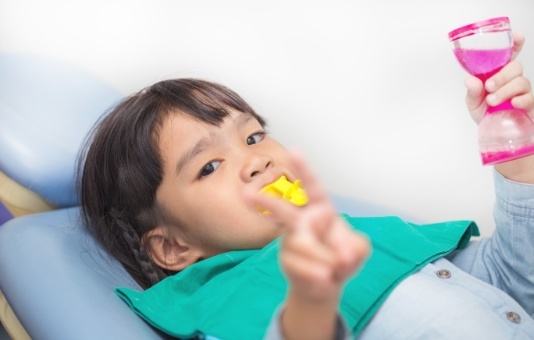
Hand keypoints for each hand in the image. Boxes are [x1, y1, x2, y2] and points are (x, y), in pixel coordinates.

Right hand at [247, 152, 369, 301]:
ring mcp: (291, 240)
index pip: (312, 187)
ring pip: (300, 245)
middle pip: (283, 210)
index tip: (294, 151)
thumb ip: (356, 247)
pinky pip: (297, 264)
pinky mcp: (287, 259)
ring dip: (321, 258)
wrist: (328, 284)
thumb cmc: (342, 257)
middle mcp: (302, 221)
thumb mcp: (358, 249)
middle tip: (246, 195)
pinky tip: (323, 279)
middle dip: (267, 202)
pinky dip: (314, 273)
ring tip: (332, 272)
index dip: (303, 170)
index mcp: (321, 210)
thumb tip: (344, 254)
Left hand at [465, 32, 532, 123]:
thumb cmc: (486, 114)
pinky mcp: (530, 106)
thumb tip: (470, 80)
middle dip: (501, 75)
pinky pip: (531, 98)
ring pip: (522, 81)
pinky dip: (522, 99)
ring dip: (505, 90)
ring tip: (492, 101)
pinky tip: (514, 103)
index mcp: (498, 75)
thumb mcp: (473, 103)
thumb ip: (472, 92)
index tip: (518, 36)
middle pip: (515, 67)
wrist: (495, 135)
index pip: (509, 56)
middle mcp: (512, 81)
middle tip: (489, 87)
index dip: (515, 44)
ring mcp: (523, 92)